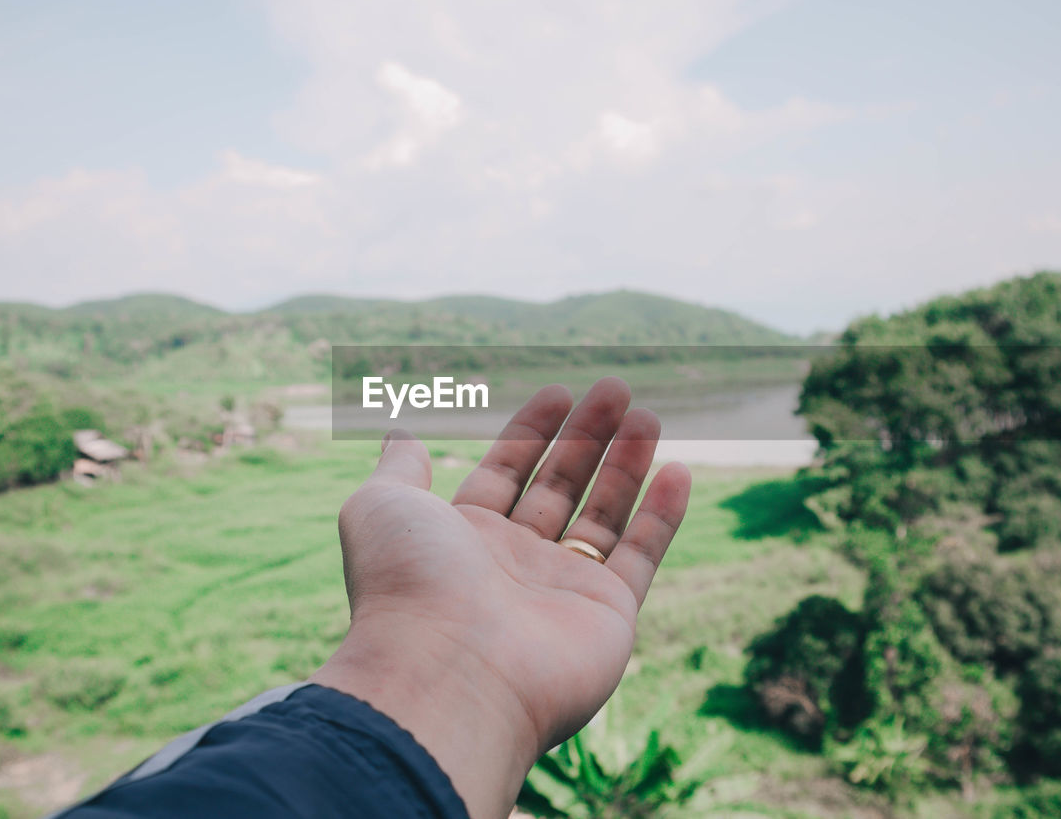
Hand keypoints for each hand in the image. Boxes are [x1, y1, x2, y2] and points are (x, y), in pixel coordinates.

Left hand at [312, 378, 690, 817]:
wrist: (448, 674)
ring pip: (604, 515)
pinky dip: (662, 515)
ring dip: (627, 464)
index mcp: (463, 539)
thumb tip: (400, 434)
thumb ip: (400, 470)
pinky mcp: (609, 616)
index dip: (531, 430)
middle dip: (587, 436)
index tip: (558, 390)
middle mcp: (514, 565)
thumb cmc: (409, 584)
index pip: (506, 472)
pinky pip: (642, 556)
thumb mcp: (382, 507)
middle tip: (616, 388)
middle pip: (559, 486)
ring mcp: (563, 592)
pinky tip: (678, 470)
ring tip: (648, 415)